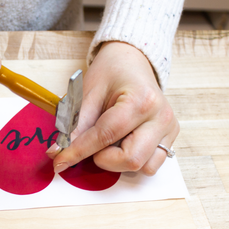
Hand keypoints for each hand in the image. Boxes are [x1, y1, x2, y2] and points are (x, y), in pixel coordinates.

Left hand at [47, 41, 178, 174]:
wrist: (131, 61)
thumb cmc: (110, 73)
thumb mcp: (88, 94)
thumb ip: (75, 127)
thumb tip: (58, 152)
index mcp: (141, 100)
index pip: (106, 136)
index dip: (79, 151)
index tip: (59, 161)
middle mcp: (161, 117)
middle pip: (131, 159)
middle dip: (103, 159)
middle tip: (90, 145)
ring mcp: (169, 128)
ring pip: (142, 167)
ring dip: (118, 162)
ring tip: (109, 142)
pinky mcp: (170, 137)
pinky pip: (150, 164)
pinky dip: (131, 161)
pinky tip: (121, 144)